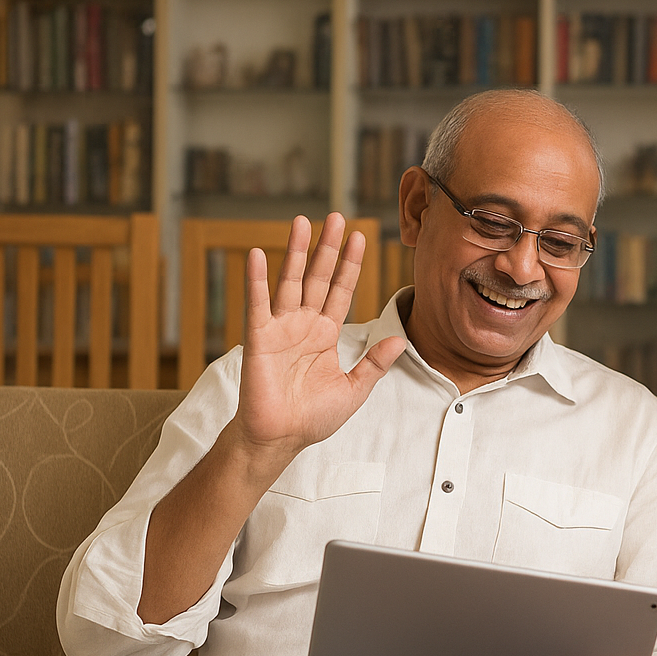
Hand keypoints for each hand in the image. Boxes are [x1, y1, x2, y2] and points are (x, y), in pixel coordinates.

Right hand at [235, 213, 405, 462]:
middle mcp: (303, 325)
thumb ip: (375, 363)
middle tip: (335, 216)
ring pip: (291, 282)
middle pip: (318, 277)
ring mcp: (280, 329)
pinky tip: (257, 254)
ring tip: (302, 221)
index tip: (359, 237)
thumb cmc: (313, 417)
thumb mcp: (354, 389)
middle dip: (327, 247)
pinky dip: (256, 279)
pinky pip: (257, 304)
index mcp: (326, 334)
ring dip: (296, 252)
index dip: (349, 265)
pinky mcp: (259, 339)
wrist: (282, 439)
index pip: (341, 290)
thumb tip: (400, 338)